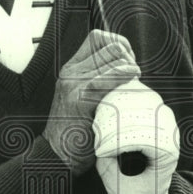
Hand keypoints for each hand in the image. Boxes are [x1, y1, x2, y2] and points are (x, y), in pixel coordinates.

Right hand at [43, 29, 140, 175]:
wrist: (57, 155)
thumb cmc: (77, 131)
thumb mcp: (85, 99)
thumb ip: (100, 82)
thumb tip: (129, 70)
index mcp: (71, 69)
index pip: (98, 38)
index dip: (119, 44)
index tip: (129, 62)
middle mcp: (70, 73)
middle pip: (107, 44)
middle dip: (128, 55)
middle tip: (135, 74)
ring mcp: (73, 84)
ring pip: (111, 58)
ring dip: (129, 66)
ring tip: (135, 80)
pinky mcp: (79, 100)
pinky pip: (106, 79)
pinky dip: (123, 75)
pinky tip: (133, 77)